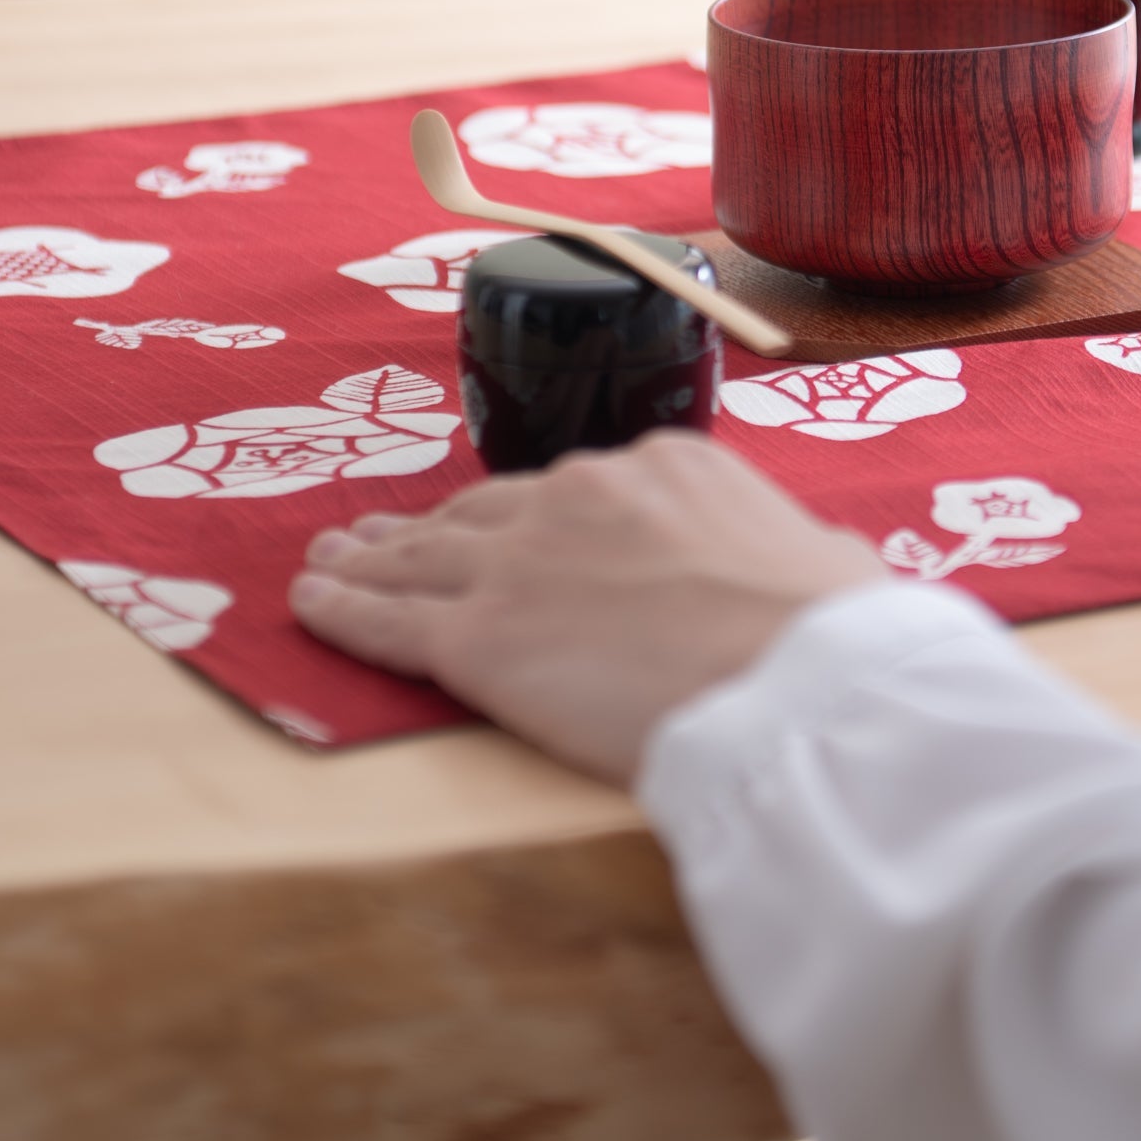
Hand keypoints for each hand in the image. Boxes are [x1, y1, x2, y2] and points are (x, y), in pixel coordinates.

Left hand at [289, 430, 885, 784]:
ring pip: (424, 554)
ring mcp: (520, 560)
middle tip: (389, 533)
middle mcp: (580, 493)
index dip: (544, 521)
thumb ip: (786, 548)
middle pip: (488, 510)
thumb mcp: (823, 557)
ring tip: (333, 558)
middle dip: (438, 525)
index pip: (583, 492)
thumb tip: (815, 566)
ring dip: (372, 557)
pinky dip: (342, 610)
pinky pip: (388, 619)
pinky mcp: (477, 637)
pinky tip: (309, 604)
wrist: (791, 675)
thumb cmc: (830, 625)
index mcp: (664, 465)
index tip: (527, 536)